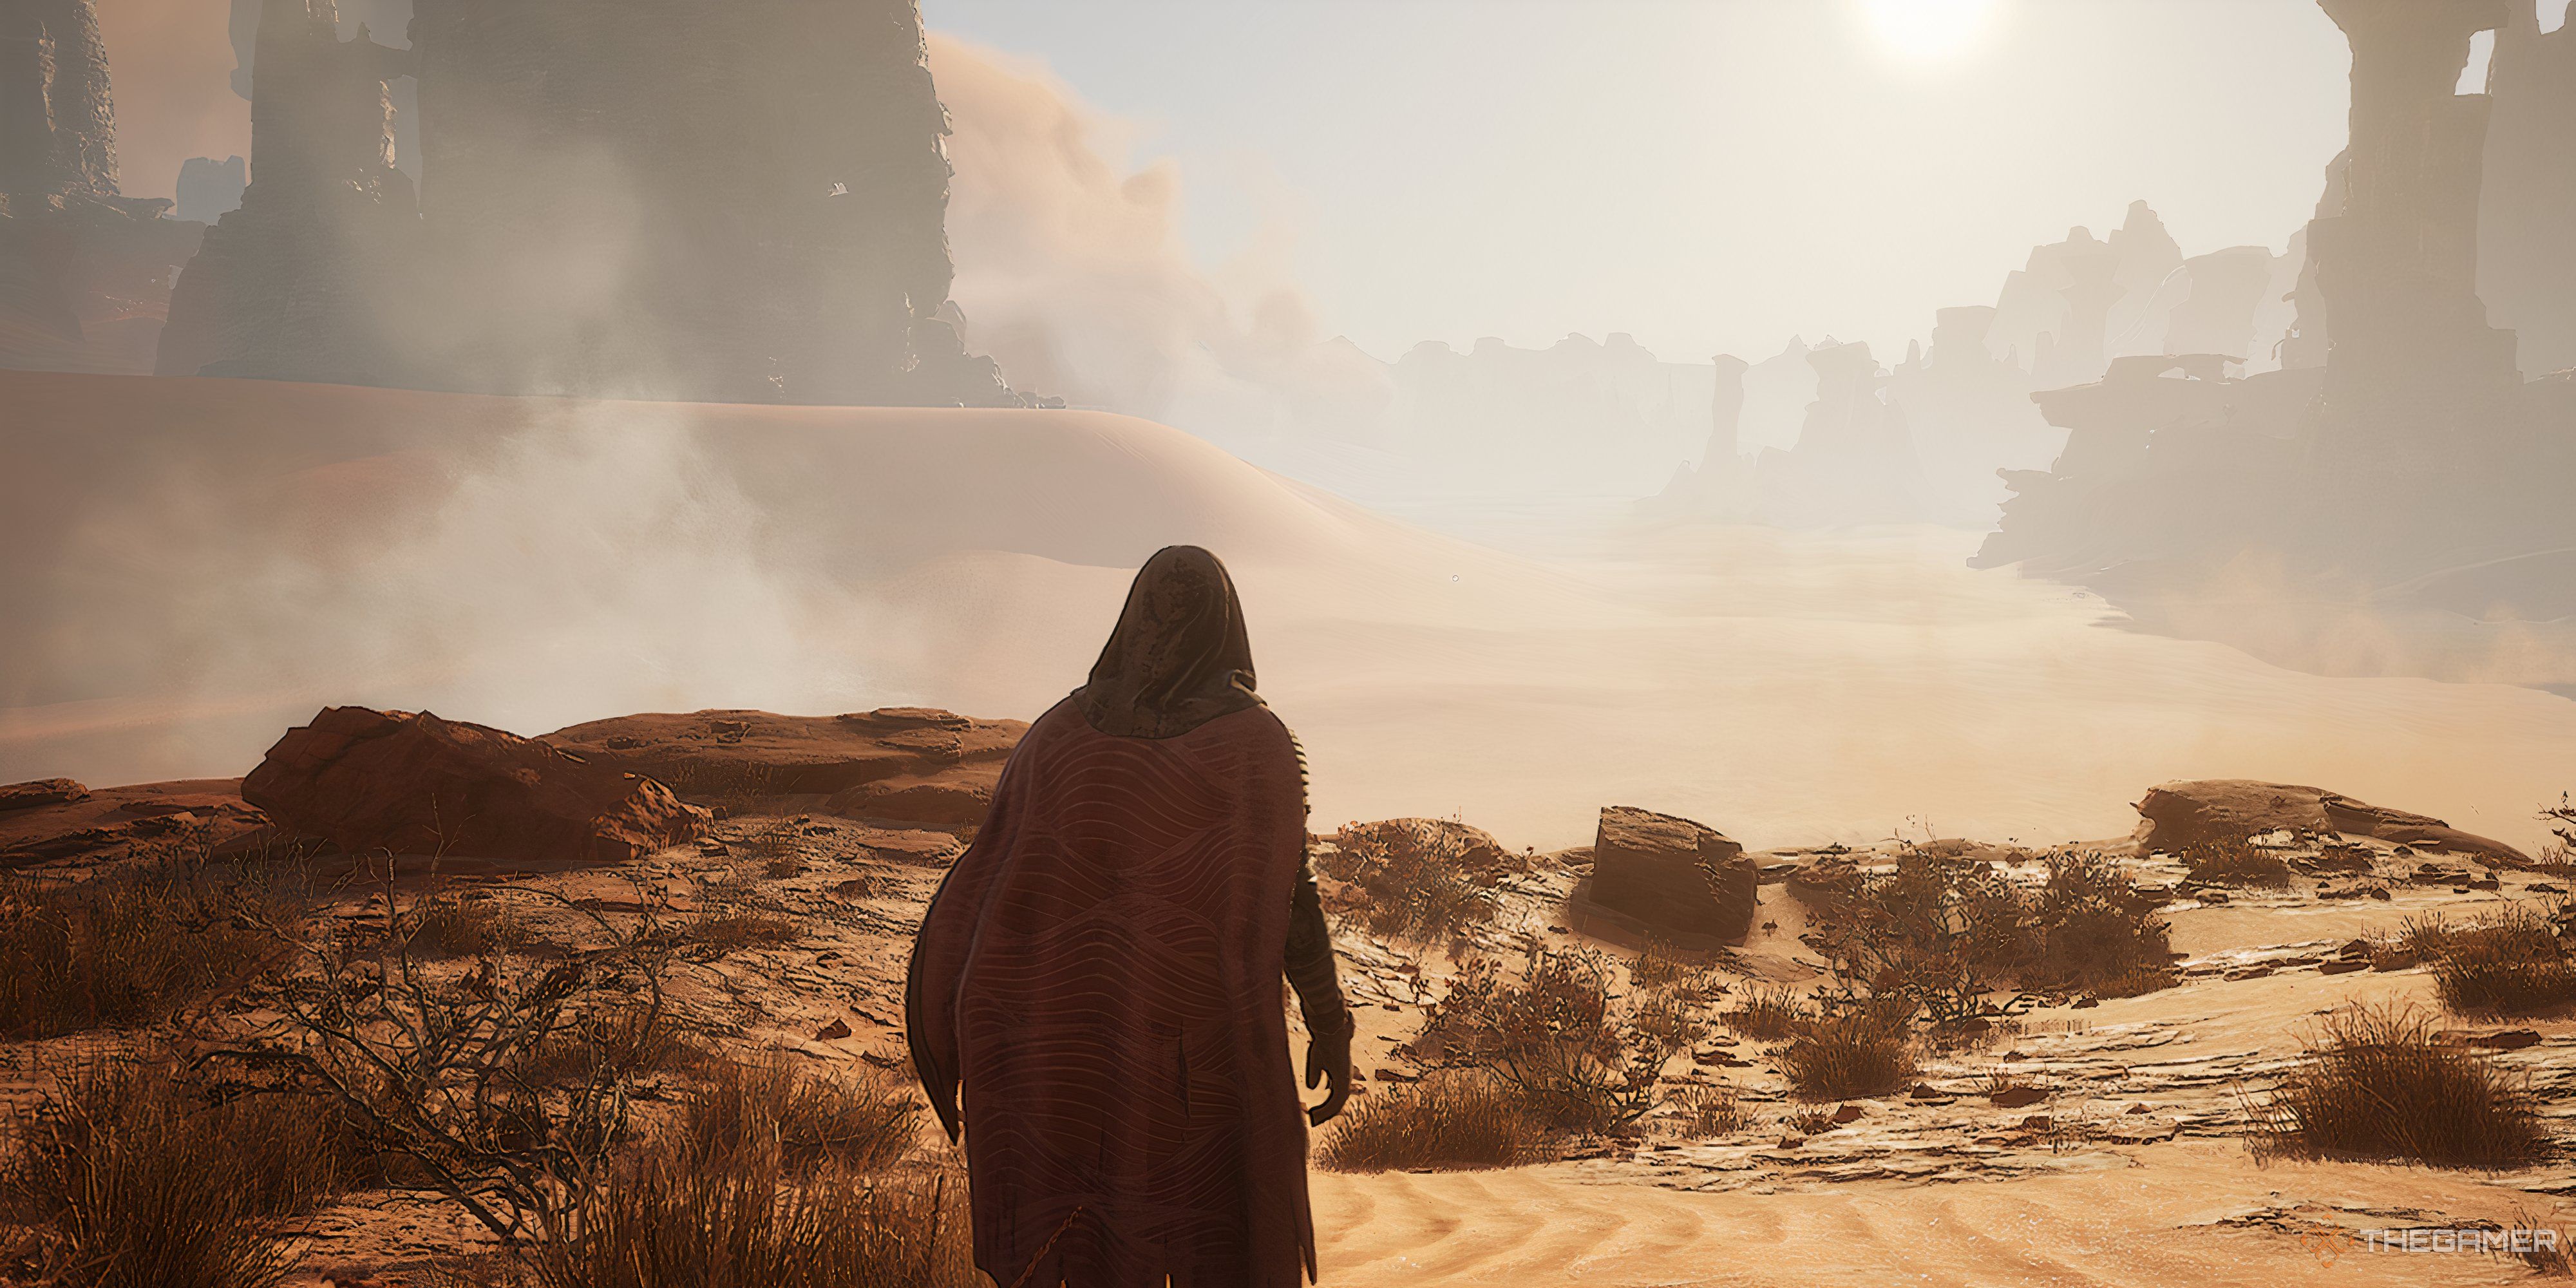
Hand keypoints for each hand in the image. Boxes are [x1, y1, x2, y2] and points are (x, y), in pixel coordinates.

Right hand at [1304, 1009, 1354, 1125]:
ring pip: (1336, 1104)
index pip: (1334, 1095)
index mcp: (1340, 1075)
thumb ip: (1315, 1074)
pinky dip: (1326, 1110)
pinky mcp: (1343, 1082)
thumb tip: (1312, 1088)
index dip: (1326, 1105)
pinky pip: (1336, 1102)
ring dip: (1325, 1114)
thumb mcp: (1317, 1062)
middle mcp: (1345, 1080)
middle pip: (1337, 1102)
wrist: (1332, 1032)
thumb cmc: (1325, 1044)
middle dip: (1326, 1112)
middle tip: (1314, 1121)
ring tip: (1313, 1120)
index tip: (1314, 1112)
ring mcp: (1345, 1082)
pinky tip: (1316, 1114)